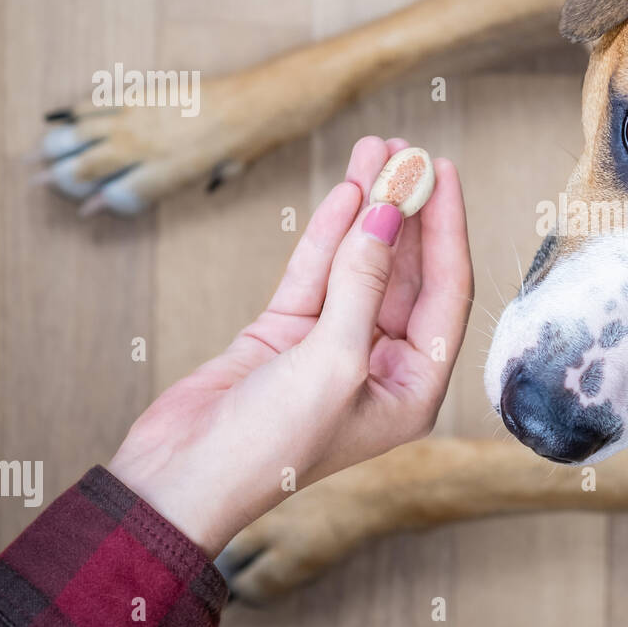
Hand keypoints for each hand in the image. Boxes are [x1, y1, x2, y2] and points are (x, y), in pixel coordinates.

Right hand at [108, 137, 472, 555]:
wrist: (181, 476)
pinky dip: (328, 232)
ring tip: (376, 150)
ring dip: (369, 209)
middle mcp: (381, 366)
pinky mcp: (286, 334)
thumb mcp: (332, 361)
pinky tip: (346, 188)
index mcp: (413, 388)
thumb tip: (388, 214)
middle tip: (409, 151)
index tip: (445, 171)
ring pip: (360, 263)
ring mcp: (332, 346)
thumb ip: (363, 283)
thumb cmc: (270, 444)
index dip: (446, 229)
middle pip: (406, 272)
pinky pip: (318, 272)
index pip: (446, 293)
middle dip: (408, 210)